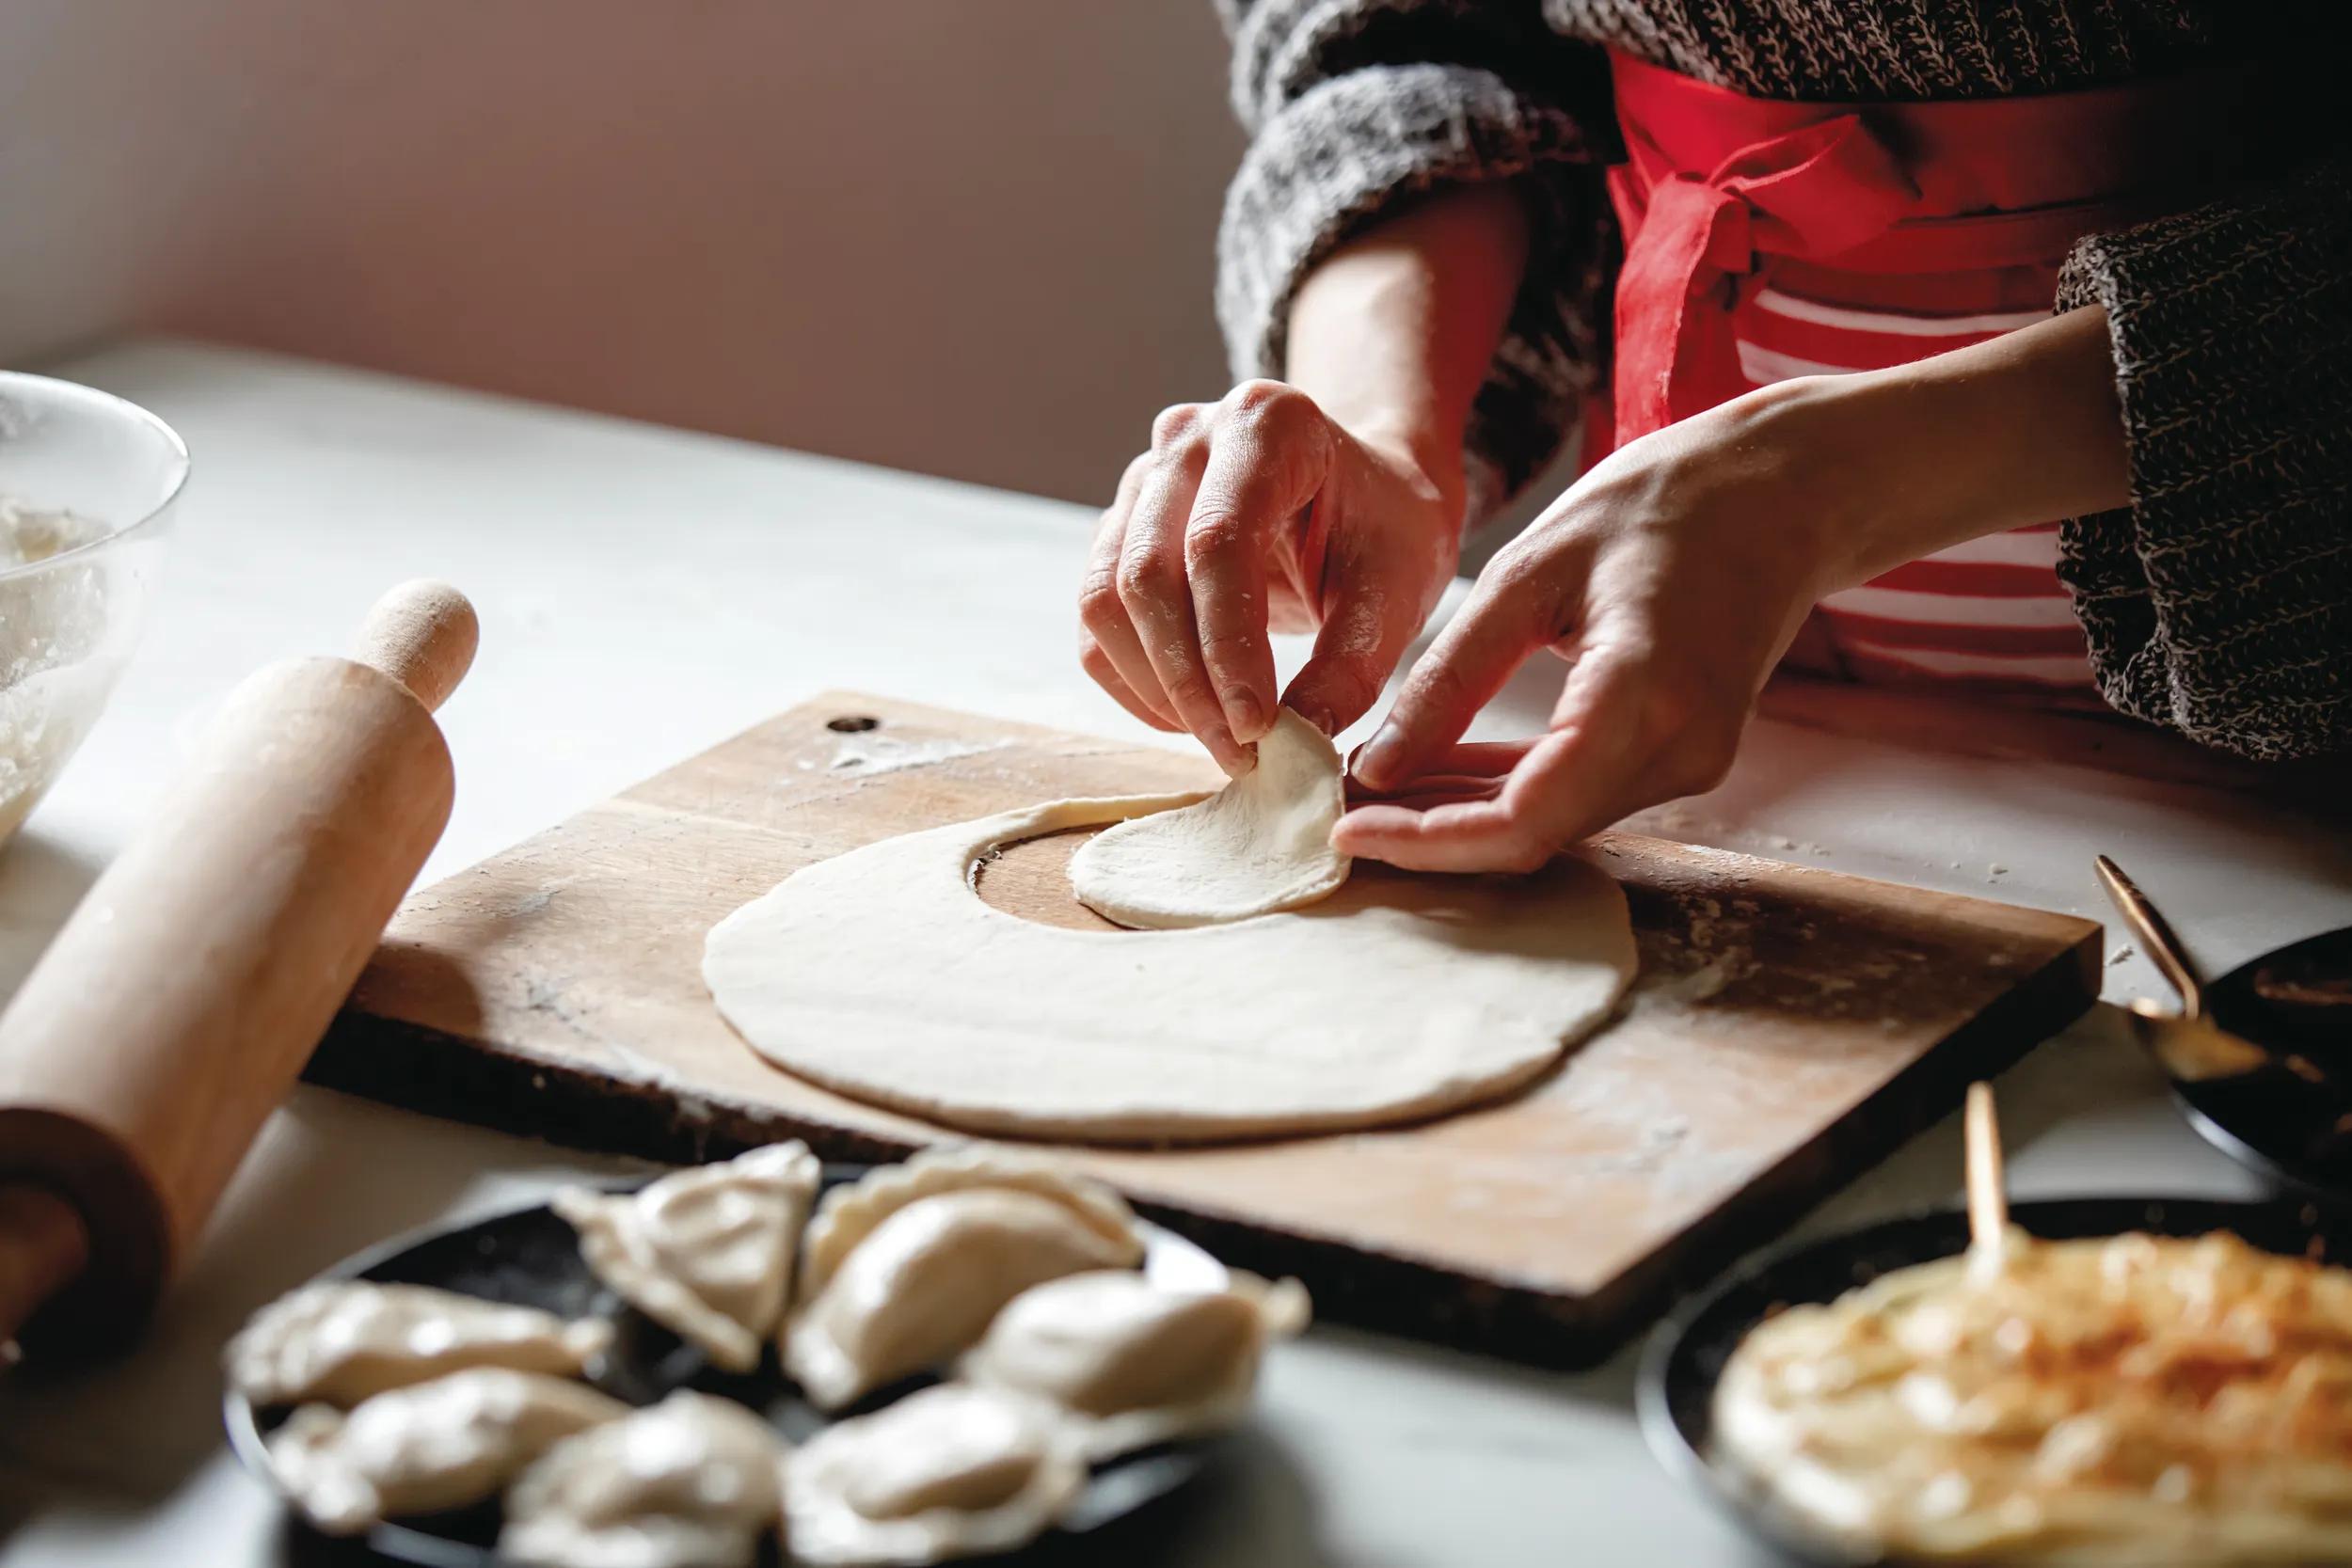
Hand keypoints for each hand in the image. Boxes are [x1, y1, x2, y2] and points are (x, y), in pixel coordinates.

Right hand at [1077, 380, 1463, 771]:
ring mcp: (1143, 480)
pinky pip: (1096, 616)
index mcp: (1267, 425)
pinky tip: (1187, 716)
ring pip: (1104, 598)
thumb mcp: (1397, 589)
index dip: (1228, 646)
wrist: (1364, 491)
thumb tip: (1299, 741)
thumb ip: (1352, 663)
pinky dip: (1132, 678)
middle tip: (1239, 751)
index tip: (1258, 727)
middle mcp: (1188, 439)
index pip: (1218, 543)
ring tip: (1217, 739)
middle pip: (1147, 573)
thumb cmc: (1386, 529)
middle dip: (1188, 680)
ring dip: (1153, 686)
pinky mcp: (1121, 527)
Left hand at [1335, 385, 1849, 871]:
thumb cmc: (1660, 506)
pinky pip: (1577, 798)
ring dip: (1459, 819)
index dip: (1427, 841)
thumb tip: (1374, 769)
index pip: (1523, 817)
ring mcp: (1692, 762)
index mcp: (1643, 694)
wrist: (1783, 493)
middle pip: (1534, 838)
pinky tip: (1434, 773)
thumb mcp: (1529, 572)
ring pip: (1553, 826)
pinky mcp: (1683, 755)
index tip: (1344, 826)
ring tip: (1369, 791)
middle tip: (1335, 813)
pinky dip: (1503, 794)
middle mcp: (1680, 750)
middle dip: (1429, 839)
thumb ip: (1450, 678)